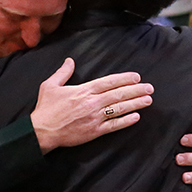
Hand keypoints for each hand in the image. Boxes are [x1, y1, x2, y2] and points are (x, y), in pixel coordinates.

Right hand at [30, 58, 153, 153]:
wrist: (42, 131)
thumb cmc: (46, 109)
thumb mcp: (50, 85)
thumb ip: (63, 72)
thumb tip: (70, 60)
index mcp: (83, 90)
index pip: (109, 82)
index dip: (124, 79)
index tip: (137, 77)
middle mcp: (92, 102)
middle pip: (118, 94)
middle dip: (136, 90)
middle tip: (150, 88)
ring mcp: (94, 117)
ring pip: (119, 108)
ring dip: (135, 104)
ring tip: (148, 100)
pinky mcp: (94, 131)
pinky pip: (114, 125)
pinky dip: (126, 121)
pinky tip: (136, 117)